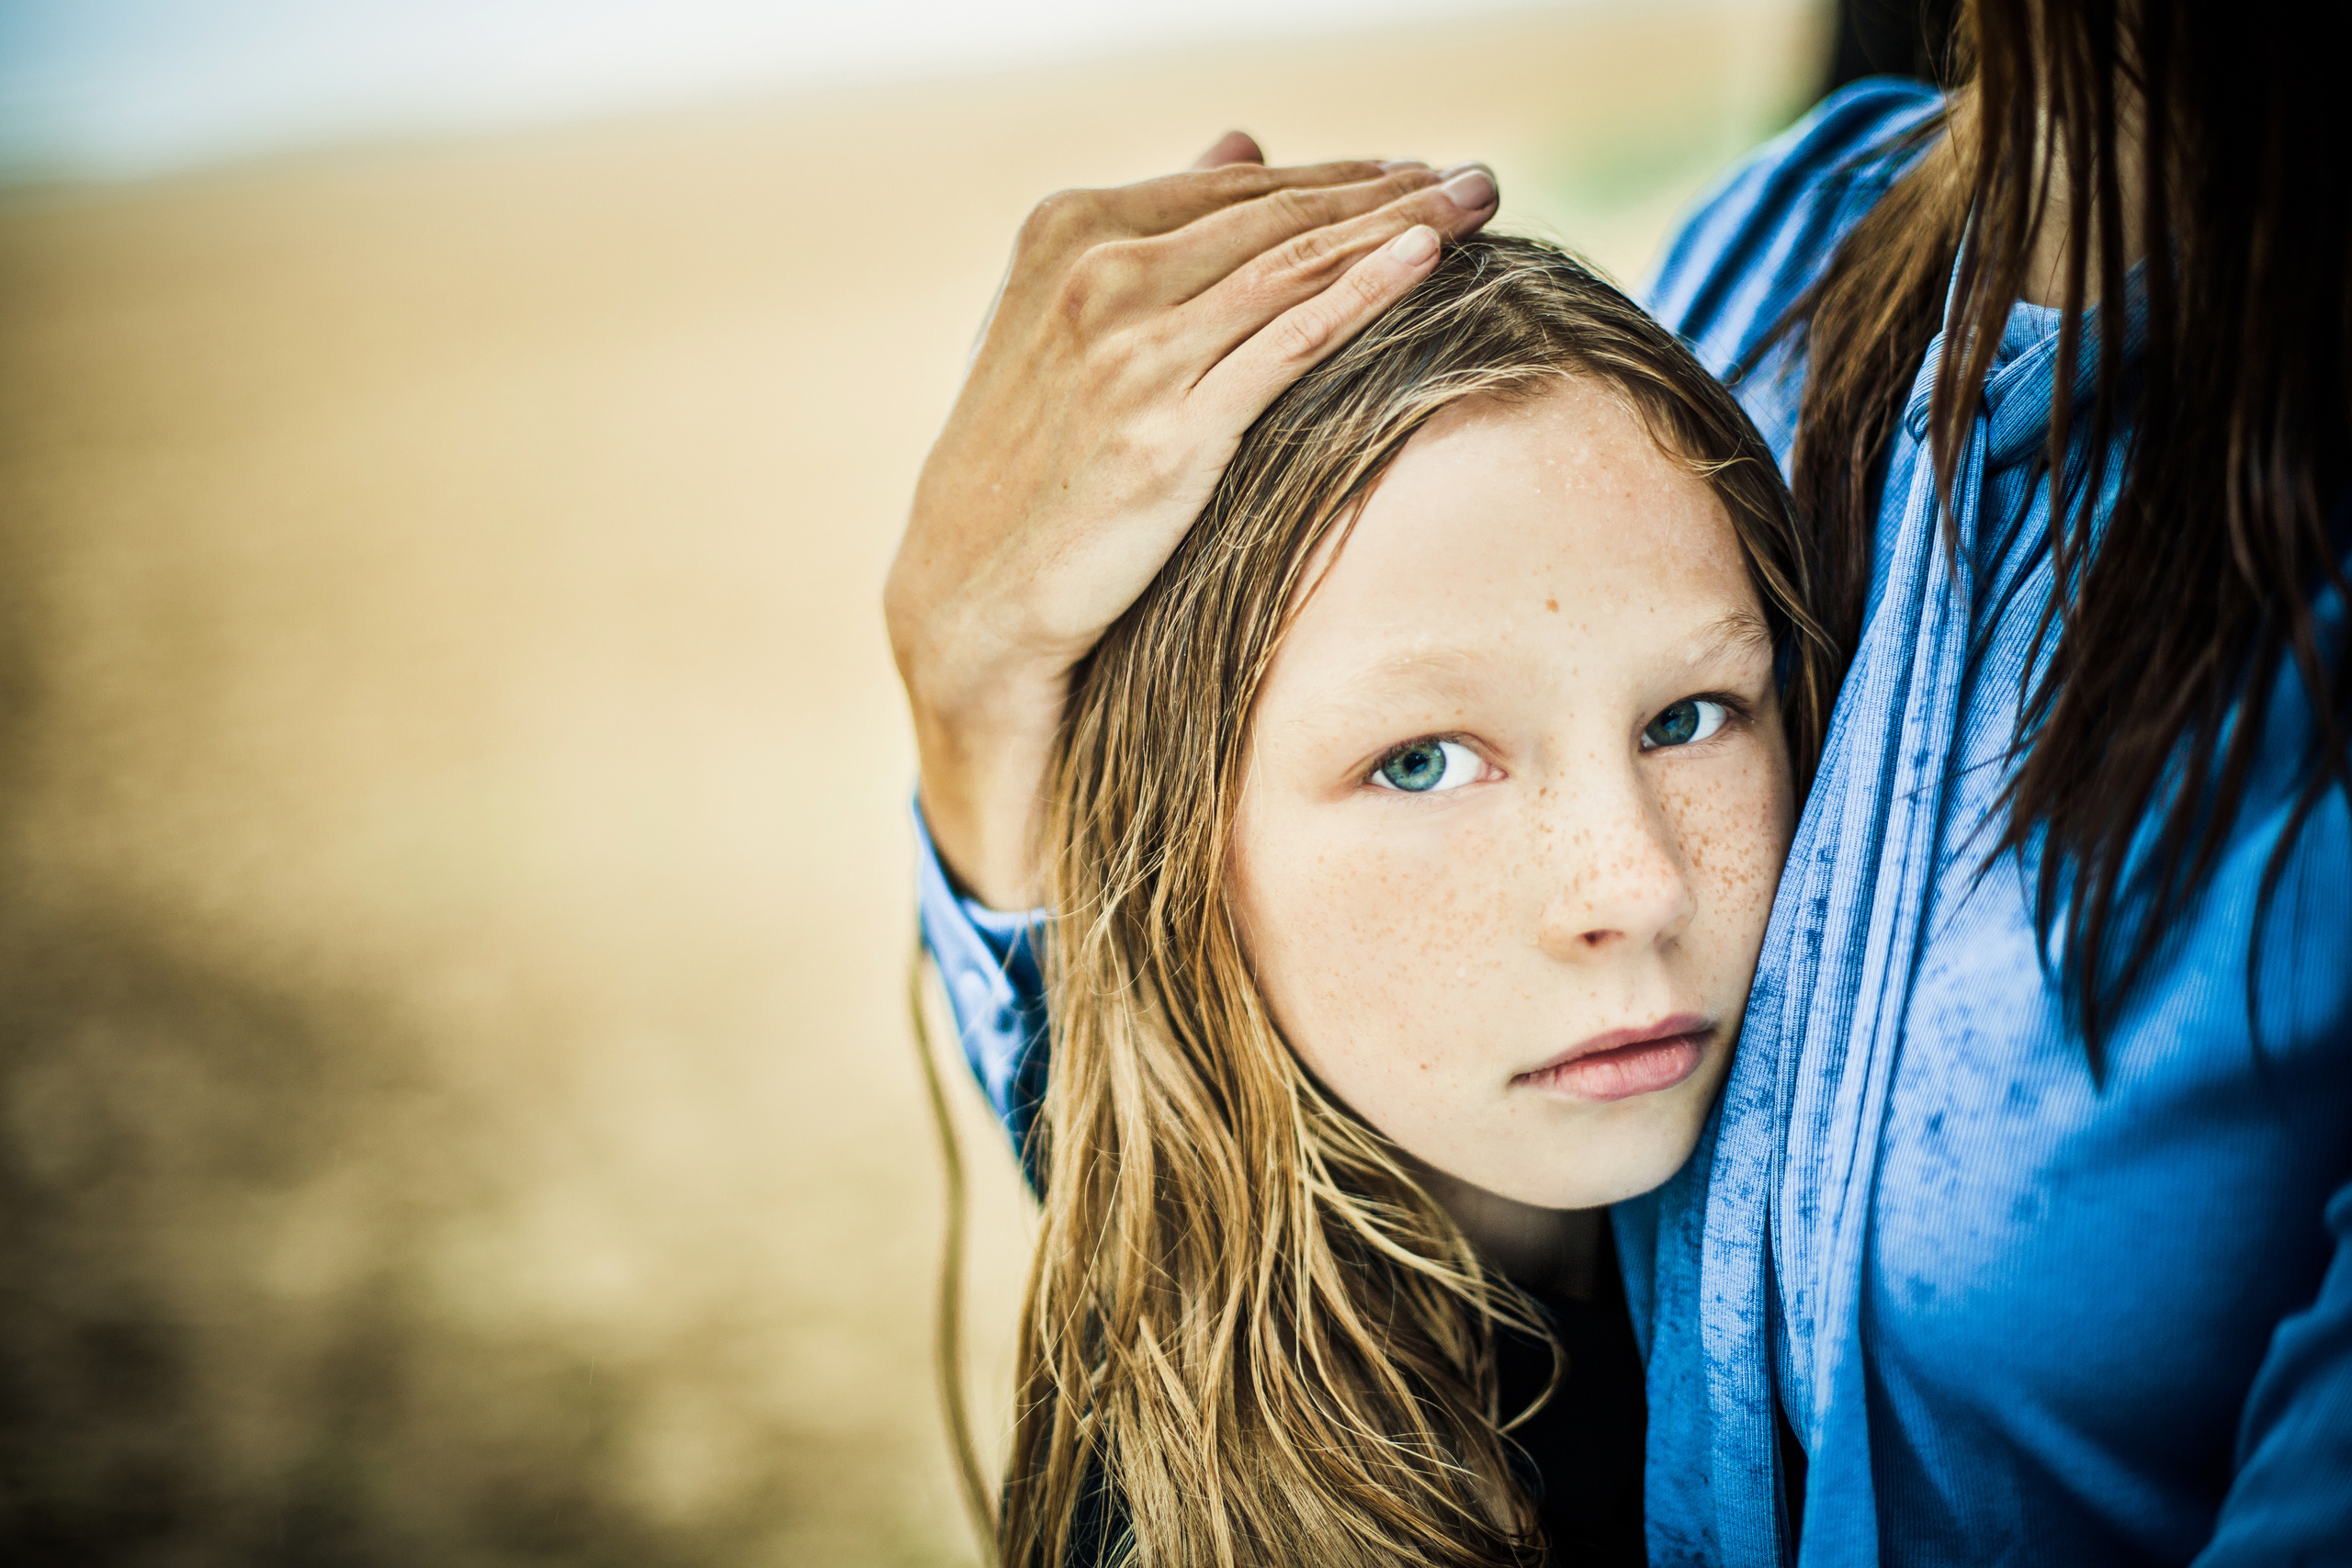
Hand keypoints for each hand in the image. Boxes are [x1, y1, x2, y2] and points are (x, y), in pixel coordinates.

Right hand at [886, 132, 1499, 906]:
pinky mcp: (1169, 428)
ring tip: (1477, 205)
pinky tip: (1426, 260)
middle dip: (1388, 189)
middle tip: (1477, 180)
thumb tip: (1243, 142)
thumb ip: (1157, 234)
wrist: (970, 596)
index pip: (1234, 185)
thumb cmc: (1030, 469)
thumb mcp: (1070, 327)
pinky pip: (1289, 342)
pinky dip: (1364, 292)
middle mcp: (1096, 275)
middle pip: (1276, 214)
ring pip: (1294, 266)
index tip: (1414, 172)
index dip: (1336, 173)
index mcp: (1069, 232)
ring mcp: (1131, 350)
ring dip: (1399, 224)